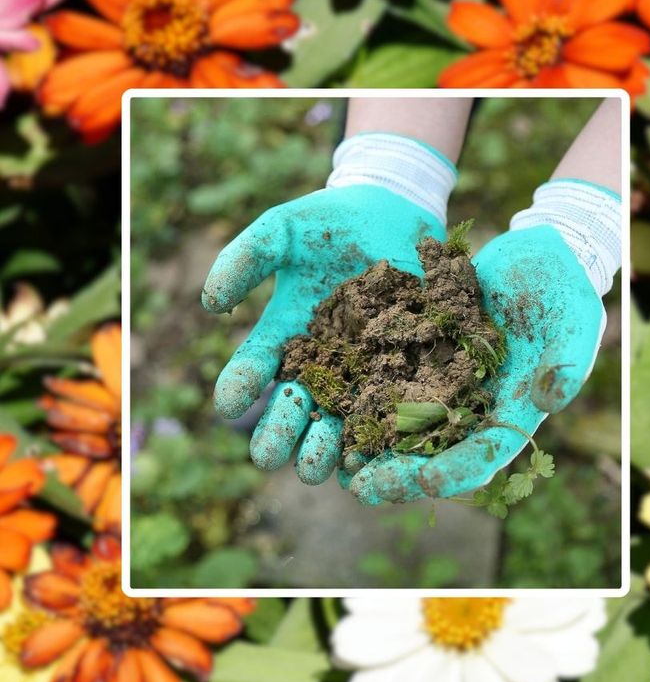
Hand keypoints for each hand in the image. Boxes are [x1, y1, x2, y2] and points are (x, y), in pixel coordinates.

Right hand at [203, 133, 454, 484]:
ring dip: (324, 449)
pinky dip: (380, 441)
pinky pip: (391, 415)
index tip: (228, 403)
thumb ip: (246, 257)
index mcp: (283, 337)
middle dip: (280, 434)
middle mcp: (320, 365)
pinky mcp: (406, 374)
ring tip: (317, 467)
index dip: (238, 387)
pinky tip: (372, 459)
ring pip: (339, 423)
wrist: (398, 213)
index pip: (252, 370)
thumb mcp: (284, 230)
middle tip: (270, 456)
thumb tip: (211, 303)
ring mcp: (363, 373)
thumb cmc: (332, 222)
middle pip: (293, 410)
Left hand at [346, 224, 603, 502]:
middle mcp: (475, 407)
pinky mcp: (421, 355)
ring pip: (403, 427)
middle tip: (364, 489)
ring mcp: (445, 383)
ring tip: (339, 466)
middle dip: (401, 475)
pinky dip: (361, 400)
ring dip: (372, 449)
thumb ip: (566, 365)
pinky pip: (386, 382)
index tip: (429, 481)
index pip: (486, 454)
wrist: (537, 256)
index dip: (458, 471)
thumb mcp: (575, 326)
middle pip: (436, 453)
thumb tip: (547, 401)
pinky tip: (329, 411)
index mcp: (513, 411)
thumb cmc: (564, 293)